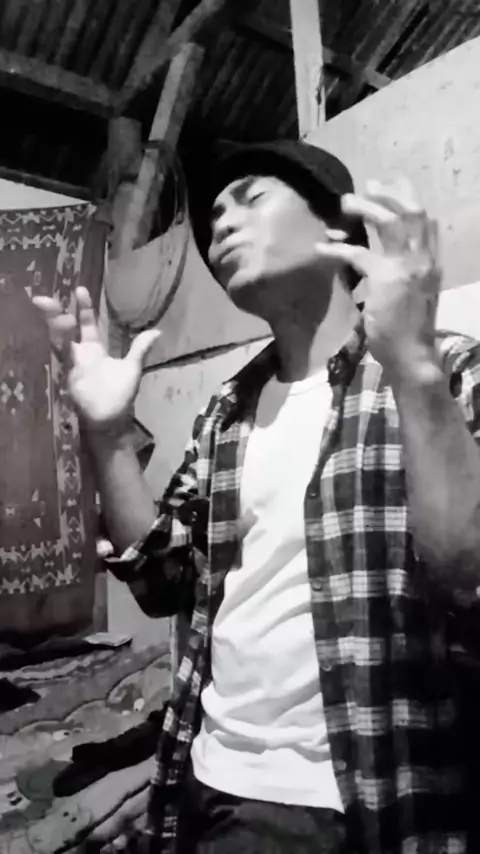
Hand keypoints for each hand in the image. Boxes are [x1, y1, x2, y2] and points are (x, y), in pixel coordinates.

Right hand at [33, 287, 159, 431]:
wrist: (111, 421)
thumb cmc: (121, 396)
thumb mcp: (132, 368)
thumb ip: (140, 349)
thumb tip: (157, 332)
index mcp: (94, 351)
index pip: (86, 324)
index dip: (83, 308)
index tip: (80, 290)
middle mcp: (80, 355)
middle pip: (65, 329)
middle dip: (56, 313)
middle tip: (46, 298)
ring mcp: (72, 365)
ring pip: (59, 340)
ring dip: (54, 325)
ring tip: (48, 307)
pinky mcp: (69, 376)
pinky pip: (62, 358)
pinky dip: (58, 345)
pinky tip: (55, 331)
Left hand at [317, 178, 441, 376]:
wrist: (412, 355)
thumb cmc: (408, 330)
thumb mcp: (413, 295)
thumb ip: (403, 273)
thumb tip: (380, 260)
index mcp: (431, 263)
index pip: (426, 221)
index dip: (409, 199)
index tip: (391, 185)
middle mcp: (423, 260)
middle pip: (411, 212)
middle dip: (389, 193)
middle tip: (368, 184)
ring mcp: (406, 268)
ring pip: (389, 222)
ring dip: (365, 208)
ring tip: (345, 203)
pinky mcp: (385, 279)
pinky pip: (358, 253)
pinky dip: (337, 247)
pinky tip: (322, 246)